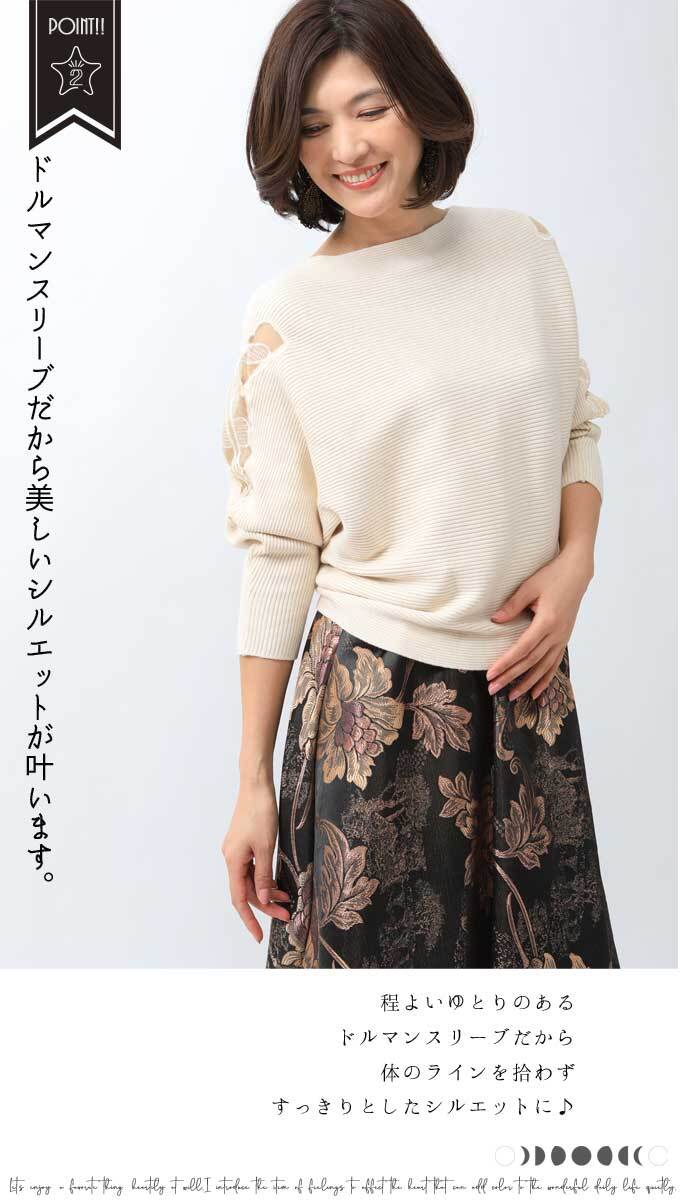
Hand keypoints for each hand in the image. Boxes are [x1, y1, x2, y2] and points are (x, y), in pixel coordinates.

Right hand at [221, 776, 290, 942]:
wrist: (256, 785)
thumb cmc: (260, 812)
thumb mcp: (266, 847)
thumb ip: (264, 875)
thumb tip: (264, 900)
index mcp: (233, 861)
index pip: (240, 899)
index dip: (249, 919)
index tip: (259, 935)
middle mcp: (231, 858)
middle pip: (246, 891)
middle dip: (266, 905)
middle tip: (286, 914)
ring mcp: (236, 850)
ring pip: (250, 880)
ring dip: (267, 891)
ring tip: (287, 899)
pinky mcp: (243, 843)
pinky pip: (252, 868)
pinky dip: (264, 877)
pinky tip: (277, 882)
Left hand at [485, 546, 592, 700]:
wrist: (577, 574)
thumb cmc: (553, 577)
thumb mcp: (530, 587)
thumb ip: (512, 605)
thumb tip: (495, 620)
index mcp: (547, 622)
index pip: (522, 648)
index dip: (506, 663)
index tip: (491, 674)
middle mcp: (557, 634)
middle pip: (531, 662)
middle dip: (511, 678)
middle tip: (493, 689)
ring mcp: (562, 638)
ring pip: (544, 667)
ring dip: (527, 683)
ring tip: (512, 696)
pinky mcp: (564, 639)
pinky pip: (554, 663)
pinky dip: (545, 679)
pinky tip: (536, 692)